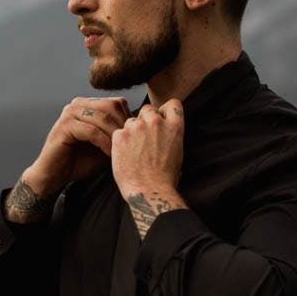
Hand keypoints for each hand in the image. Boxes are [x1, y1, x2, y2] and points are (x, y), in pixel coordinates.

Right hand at [22, 96, 131, 196]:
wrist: (54, 175)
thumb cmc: (80, 162)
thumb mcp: (105, 146)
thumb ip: (119, 135)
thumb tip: (143, 131)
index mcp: (87, 105)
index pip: (116, 103)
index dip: (128, 120)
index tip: (134, 140)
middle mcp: (77, 104)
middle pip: (112, 106)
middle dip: (123, 126)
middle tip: (130, 145)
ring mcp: (69, 113)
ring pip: (103, 117)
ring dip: (115, 136)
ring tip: (121, 151)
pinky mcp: (64, 126)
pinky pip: (91, 131)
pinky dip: (104, 143)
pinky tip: (110, 154)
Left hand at [112, 100, 188, 236]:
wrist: (149, 191)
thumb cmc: (165, 179)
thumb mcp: (178, 152)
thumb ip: (170, 135)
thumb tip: (164, 132)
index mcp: (174, 126)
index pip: (172, 104)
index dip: (165, 112)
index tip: (161, 120)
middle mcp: (156, 122)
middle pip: (148, 110)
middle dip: (145, 121)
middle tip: (143, 140)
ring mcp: (137, 127)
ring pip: (131, 121)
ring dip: (131, 132)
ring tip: (134, 152)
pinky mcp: (120, 135)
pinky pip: (118, 132)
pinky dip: (120, 142)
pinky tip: (125, 156)